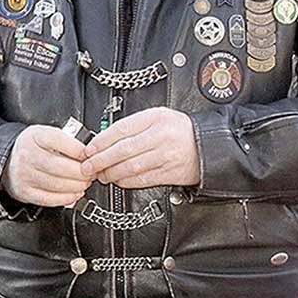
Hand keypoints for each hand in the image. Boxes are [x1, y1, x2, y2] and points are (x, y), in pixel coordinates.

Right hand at [1, 124, 92, 207]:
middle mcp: (27, 155)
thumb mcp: (45, 134)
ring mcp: (24, 175)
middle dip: (81, 172)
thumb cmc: (32, 147)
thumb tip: (88, 155)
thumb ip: (65, 141)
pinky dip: (66, 198)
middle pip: (60, 166)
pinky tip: (75, 193)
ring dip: (76, 186)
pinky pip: (49, 199)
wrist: (8, 160)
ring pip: (56, 184)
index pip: (61, 141)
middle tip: (91, 173)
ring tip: (84, 183)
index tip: (90, 156)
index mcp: (34, 136)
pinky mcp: (24, 192)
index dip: (80, 151)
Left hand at [81, 108, 199, 188]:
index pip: (121, 129)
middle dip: (100, 160)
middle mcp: (160, 137)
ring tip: (100, 174)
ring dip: (111, 173)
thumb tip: (104, 139)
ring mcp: (165, 156)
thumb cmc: (180, 130)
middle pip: (123, 150)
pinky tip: (117, 180)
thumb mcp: (158, 116)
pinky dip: (125, 181)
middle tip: (88, 166)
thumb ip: (133, 125)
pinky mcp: (169, 173)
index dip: (101, 141)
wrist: (210, 145)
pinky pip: (142, 179)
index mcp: (155, 118)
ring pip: (130, 167)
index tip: (89, 149)